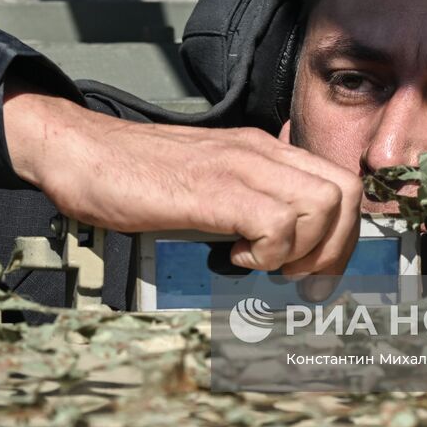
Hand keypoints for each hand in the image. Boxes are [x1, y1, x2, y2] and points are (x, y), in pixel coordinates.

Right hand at [2, 85, 361, 274]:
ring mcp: (238, 167)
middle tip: (296, 276)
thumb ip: (245, 201)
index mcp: (262, 150)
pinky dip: (266, 252)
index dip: (342, 233)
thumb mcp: (208, 182)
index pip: (340, 182)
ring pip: (321, 206)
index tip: (315, 269)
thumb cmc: (135, 174)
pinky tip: (231, 256)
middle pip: (344, 193)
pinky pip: (275, 224)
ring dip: (301, 250)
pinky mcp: (212, 191)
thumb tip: (279, 246)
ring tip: (262, 263)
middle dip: (334, 247)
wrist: (83, 152)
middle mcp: (259, 152)